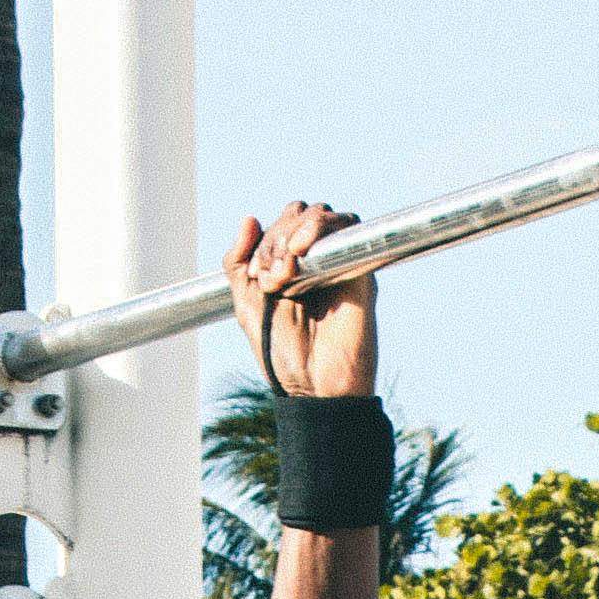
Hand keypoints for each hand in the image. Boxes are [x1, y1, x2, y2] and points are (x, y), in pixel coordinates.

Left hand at [230, 199, 379, 397]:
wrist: (314, 385)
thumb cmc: (282, 353)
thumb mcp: (246, 305)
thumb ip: (239, 263)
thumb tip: (249, 219)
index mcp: (291, 265)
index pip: (280, 224)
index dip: (265, 240)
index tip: (259, 278)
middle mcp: (317, 260)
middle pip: (299, 213)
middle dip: (277, 237)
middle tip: (273, 277)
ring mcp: (339, 262)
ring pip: (322, 214)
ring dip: (296, 231)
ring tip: (286, 269)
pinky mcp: (360, 269)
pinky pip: (349, 228)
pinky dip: (321, 229)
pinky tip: (301, 254)